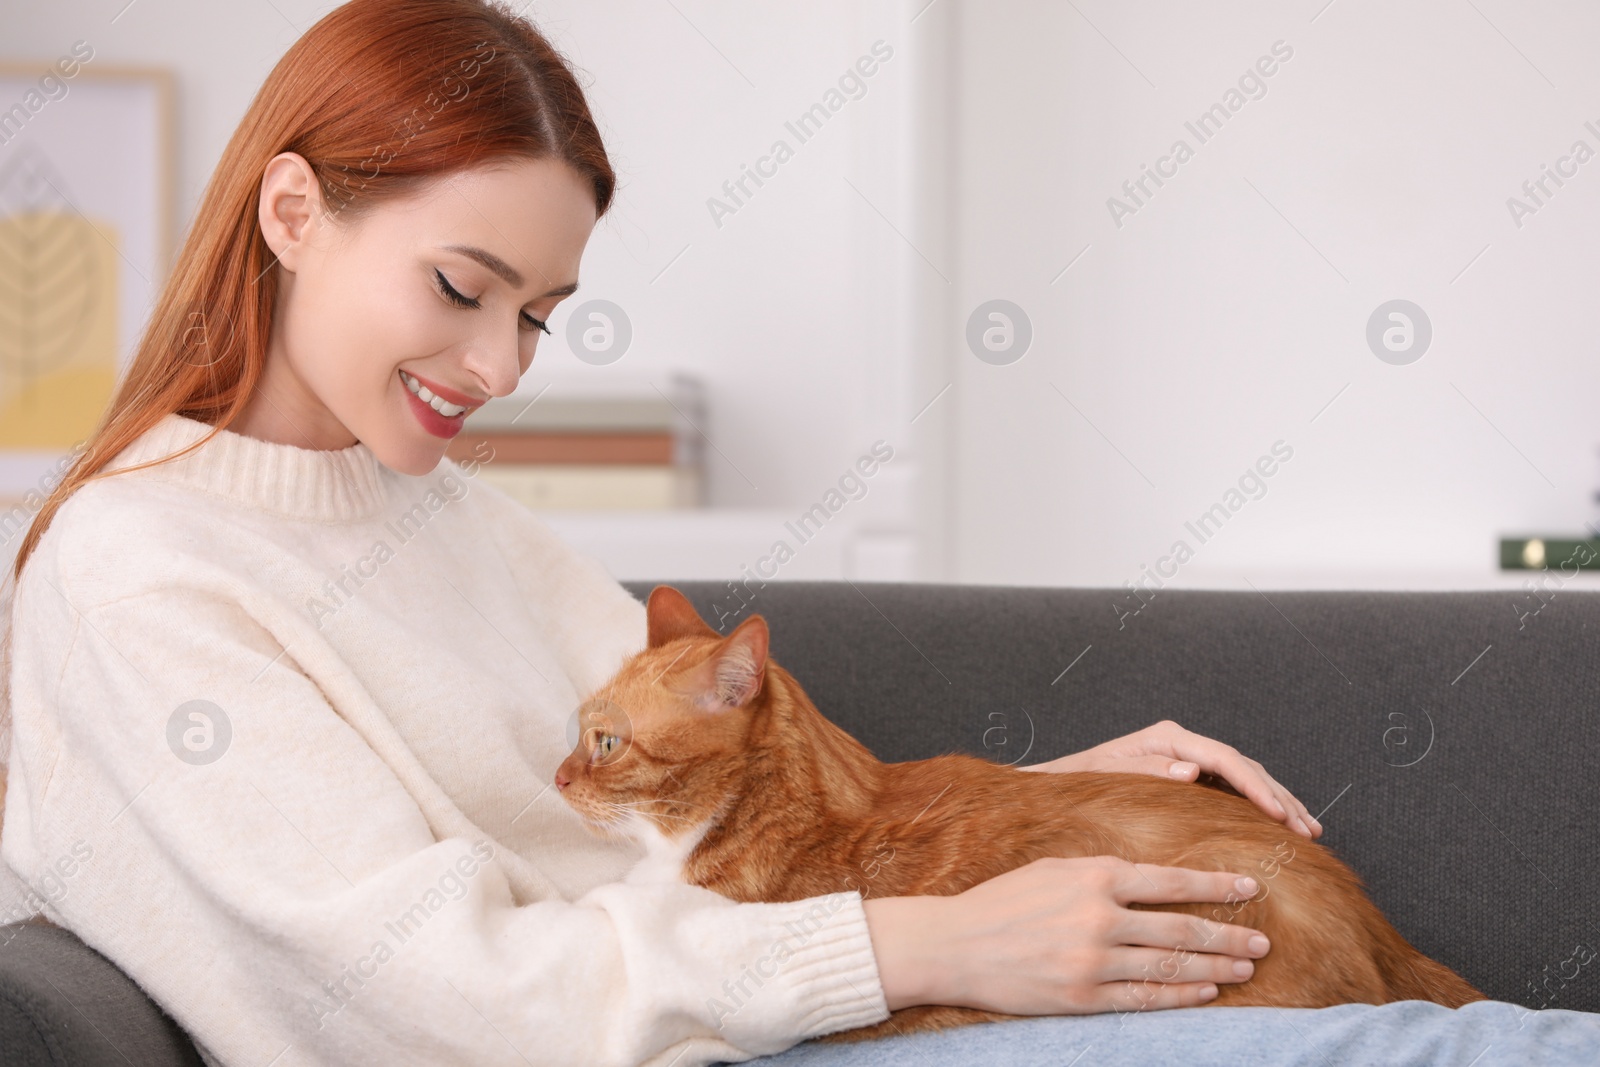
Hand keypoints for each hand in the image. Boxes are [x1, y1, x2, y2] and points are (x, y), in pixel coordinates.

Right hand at [862, 856, 1270, 1014]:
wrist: (954, 944)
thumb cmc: (1003, 900)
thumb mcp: (1055, 866)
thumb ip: (1103, 872)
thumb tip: (1153, 879)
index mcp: (1094, 876)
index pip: (1171, 882)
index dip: (1216, 888)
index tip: (1249, 889)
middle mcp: (1099, 918)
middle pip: (1181, 928)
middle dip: (1229, 935)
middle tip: (1263, 939)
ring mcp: (1093, 962)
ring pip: (1170, 965)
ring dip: (1216, 967)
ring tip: (1247, 967)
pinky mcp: (1084, 997)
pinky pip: (1145, 998)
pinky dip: (1181, 995)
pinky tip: (1206, 991)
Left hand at [1017, 719, 1321, 838]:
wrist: (1058, 788)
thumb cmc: (1079, 784)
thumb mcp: (1108, 777)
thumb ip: (1147, 772)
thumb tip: (1192, 770)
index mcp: (1167, 739)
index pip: (1224, 759)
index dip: (1256, 786)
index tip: (1279, 813)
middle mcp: (1183, 745)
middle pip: (1244, 766)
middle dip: (1279, 797)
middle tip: (1308, 829)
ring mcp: (1189, 760)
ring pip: (1247, 778)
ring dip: (1279, 803)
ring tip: (1309, 830)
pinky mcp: (1190, 780)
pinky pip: (1234, 792)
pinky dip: (1261, 808)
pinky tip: (1282, 828)